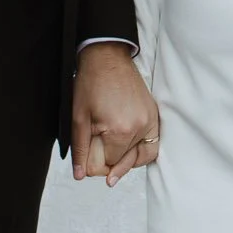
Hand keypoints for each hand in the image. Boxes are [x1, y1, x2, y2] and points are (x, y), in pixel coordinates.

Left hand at [71, 43, 159, 186]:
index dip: (99, 165)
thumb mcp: (79, 118)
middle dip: (113, 164)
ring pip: (142, 153)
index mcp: (120, 130)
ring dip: (129, 159)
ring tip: (117, 163)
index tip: (91, 162)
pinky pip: (154, 142)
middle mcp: (139, 127)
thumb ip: (81, 149)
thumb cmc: (91, 84)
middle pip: (127, 160)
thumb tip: (80, 174)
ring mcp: (149, 120)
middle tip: (102, 169)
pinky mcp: (153, 113)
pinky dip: (144, 151)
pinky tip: (132, 153)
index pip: (111, 162)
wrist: (106, 58)